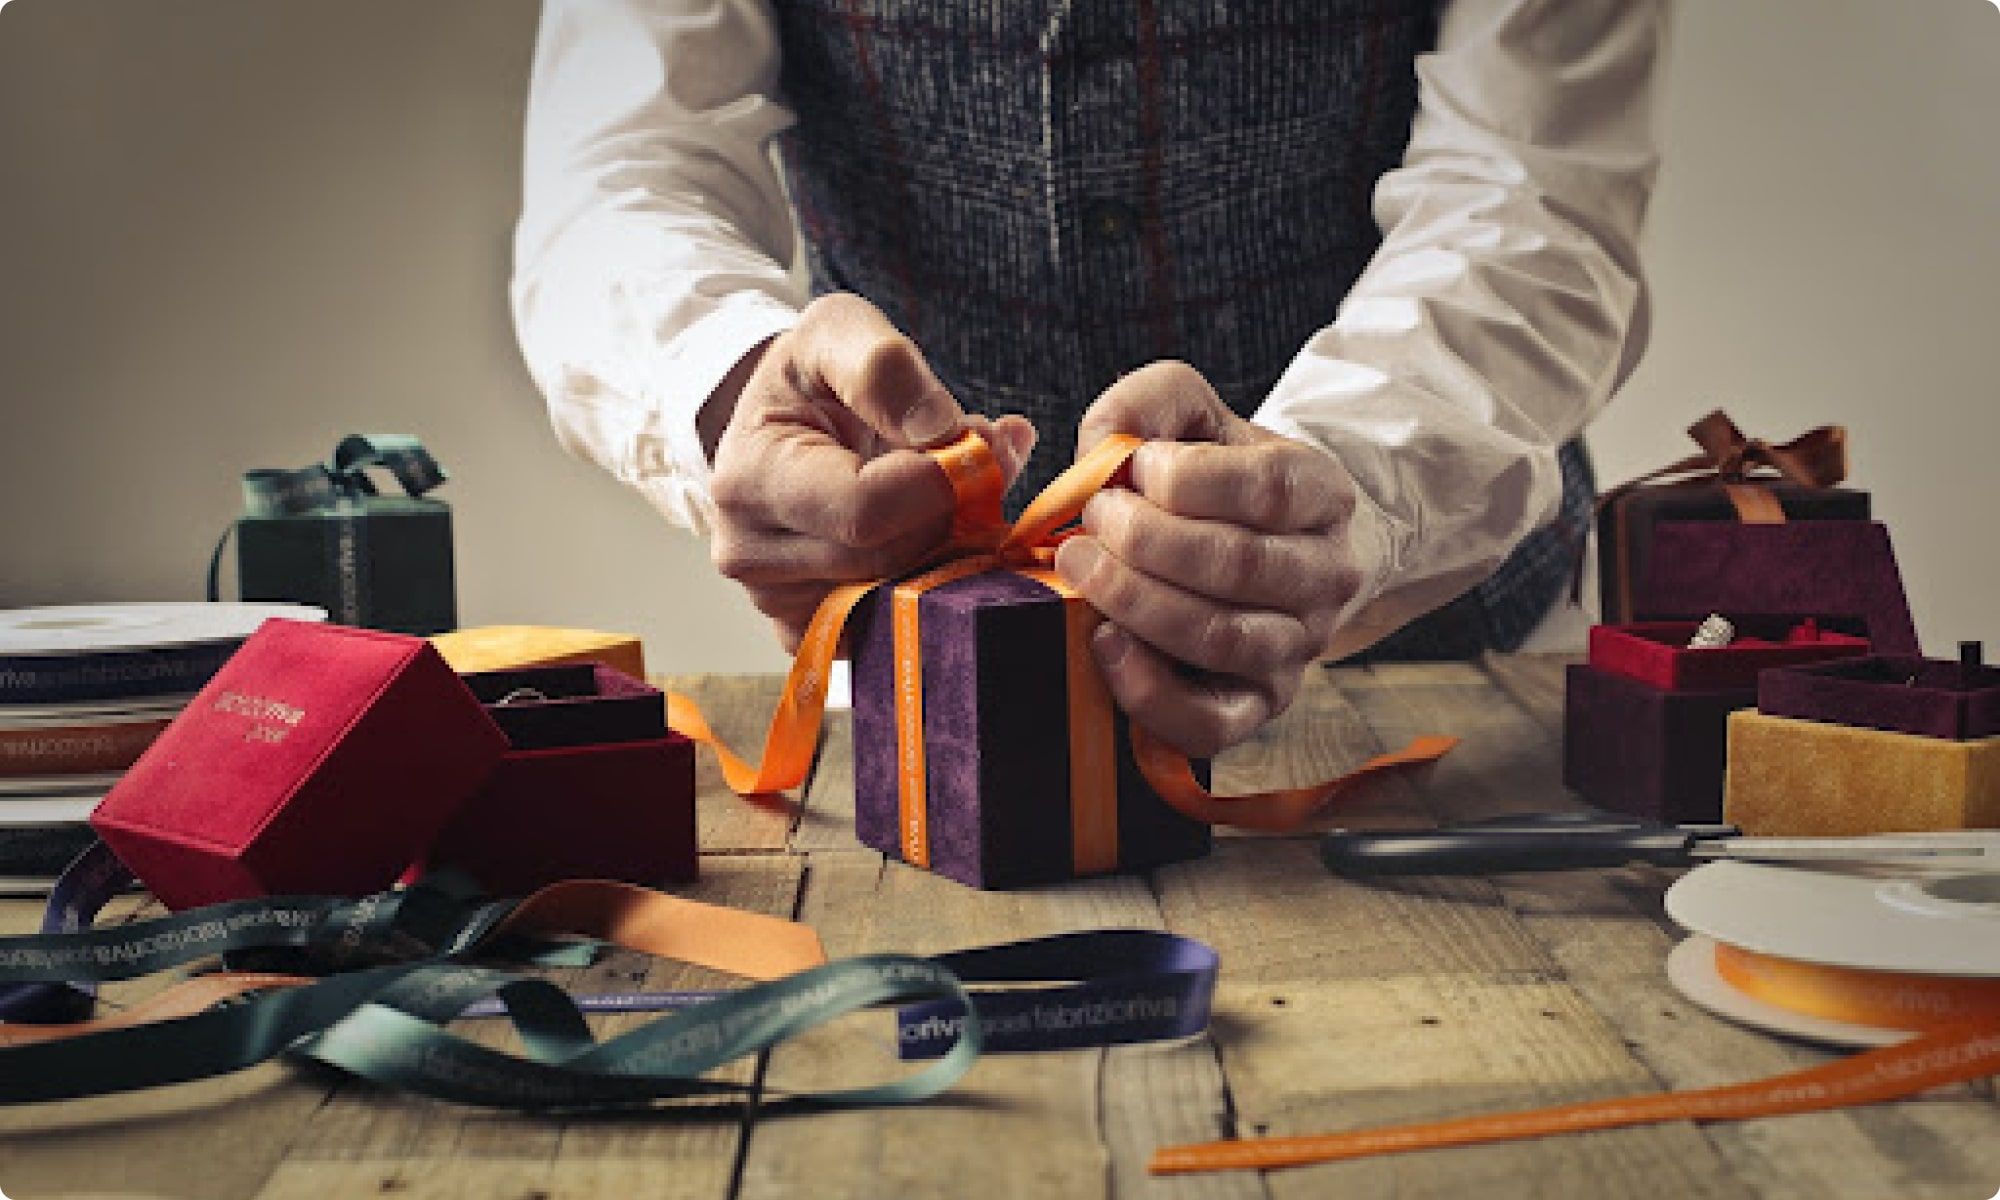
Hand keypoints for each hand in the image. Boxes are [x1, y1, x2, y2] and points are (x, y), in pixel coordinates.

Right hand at [707, 294, 1034, 649]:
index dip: (941, 481)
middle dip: (955, 511)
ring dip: (953, 546)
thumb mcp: (838, 332)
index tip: (978, 443)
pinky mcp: (809, 632)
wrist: (776, 425)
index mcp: (749, 480)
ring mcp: (778, 605)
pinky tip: (933, 536)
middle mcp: (751, 556)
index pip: (867, 509)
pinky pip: (895, 628)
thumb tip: (944, 432)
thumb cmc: (807, 378)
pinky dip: (933, 585)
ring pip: (904, 597)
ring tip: (953, 491)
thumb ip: (886, 368)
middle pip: (893, 560)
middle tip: (983, 462)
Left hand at [1056, 361, 1365, 757]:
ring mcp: (1297, 648)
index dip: (1184, 480)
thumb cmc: (1219, 478)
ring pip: (1220, 638)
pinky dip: (1148, 692)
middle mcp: (1326, 576)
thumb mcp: (1194, 418)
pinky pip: (1209, 722)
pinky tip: (1104, 645)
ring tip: (1080, 569)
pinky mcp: (1258, 705)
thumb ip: (1147, 404)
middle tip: (1090, 521)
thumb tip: (1101, 446)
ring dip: (1135, 603)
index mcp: (1323, 493)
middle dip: (1143, 542)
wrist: (1272, 548)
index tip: (1132, 468)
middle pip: (1237, 565)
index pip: (1267, 488)